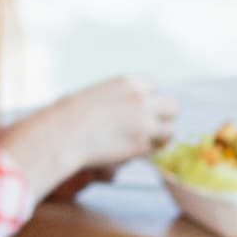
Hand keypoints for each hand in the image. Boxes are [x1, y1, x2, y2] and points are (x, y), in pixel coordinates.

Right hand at [13, 74, 171, 192]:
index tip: (140, 109)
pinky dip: (145, 153)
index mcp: (129, 82)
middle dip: (165, 117)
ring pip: (170, 131)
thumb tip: (129, 113)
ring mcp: (144, 122)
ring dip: (160, 139)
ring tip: (142, 144)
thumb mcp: (97, 94)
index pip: (154, 85)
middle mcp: (141, 100)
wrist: (63, 133)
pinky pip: (154, 150)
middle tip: (152, 128)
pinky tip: (128, 153)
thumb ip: (120, 99)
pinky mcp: (141, 144)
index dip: (149, 99)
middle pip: (173, 107)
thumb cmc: (69, 116)